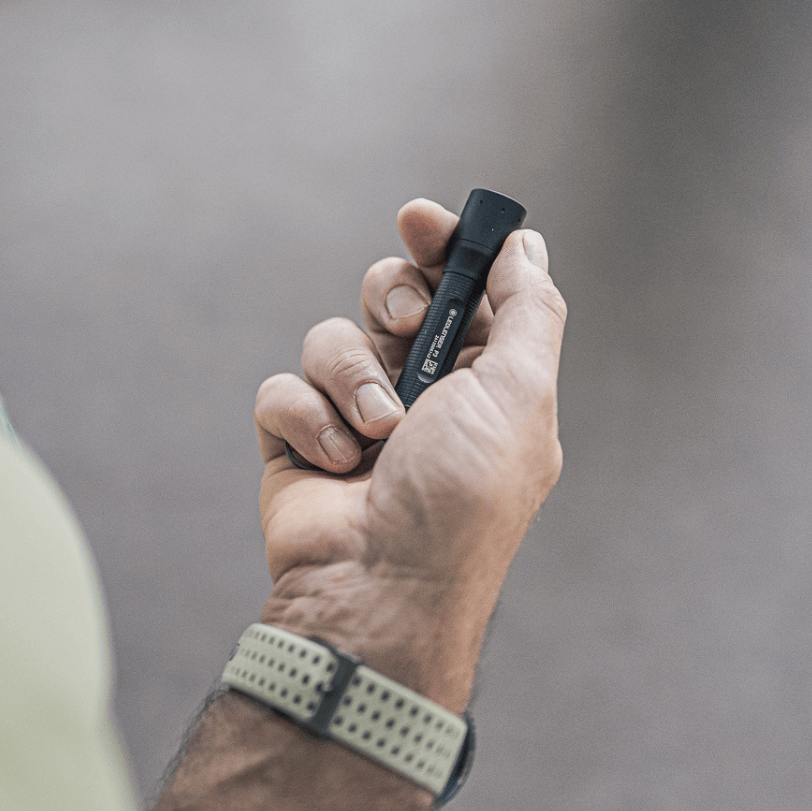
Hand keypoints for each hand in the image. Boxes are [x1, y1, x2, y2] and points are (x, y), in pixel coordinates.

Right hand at [253, 198, 566, 709]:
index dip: (444, 245)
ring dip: (352, 378)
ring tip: (377, 433)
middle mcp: (421, 392)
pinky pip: (283, 388)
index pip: (463, 287)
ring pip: (331, 337)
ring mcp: (356, 416)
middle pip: (390, 294)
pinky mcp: (300, 439)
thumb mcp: (519, 394)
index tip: (423, 219)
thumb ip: (528, 310)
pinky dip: (307, 420)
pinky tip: (335, 463)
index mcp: (484, 378)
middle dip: (390, 296)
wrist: (381, 591)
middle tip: (400, 323)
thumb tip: (525, 244)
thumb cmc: (462, 500)